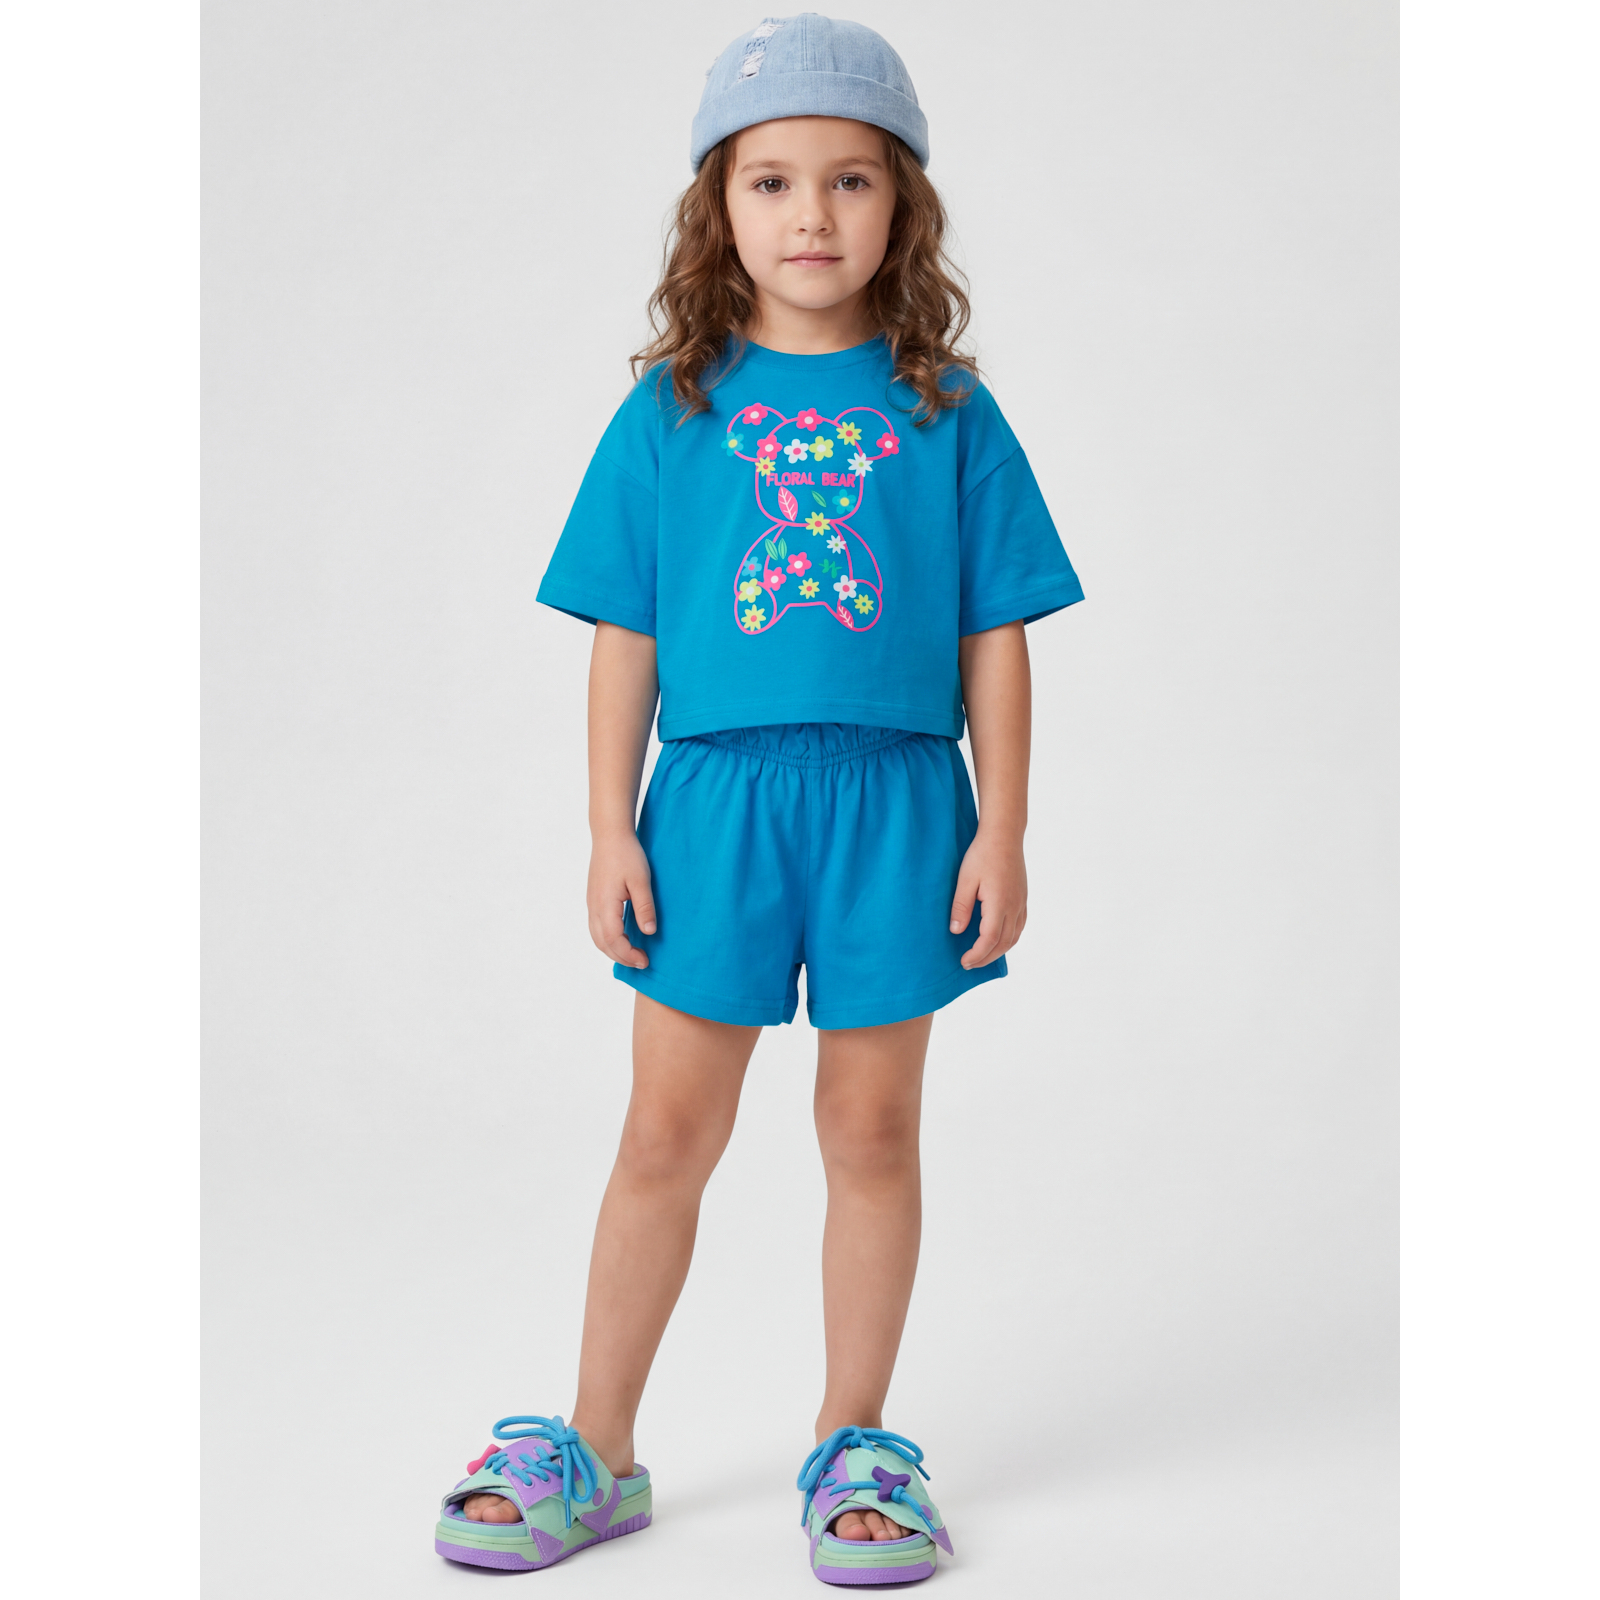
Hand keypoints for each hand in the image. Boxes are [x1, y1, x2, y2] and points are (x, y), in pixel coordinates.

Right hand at [587, 829, 655, 968]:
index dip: (628, 954)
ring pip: (596, 937)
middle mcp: (593, 907)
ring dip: (613, 950)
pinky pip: (596, 927)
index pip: (613, 940)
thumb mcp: (641, 880)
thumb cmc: (627, 855)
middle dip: (621, 957)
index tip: (645, 960)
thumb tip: (648, 932)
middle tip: (642, 962)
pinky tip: (622, 938)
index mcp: (605, 904)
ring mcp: (591, 903)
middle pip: (602, 943)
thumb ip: (644, 907)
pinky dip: (607, 939)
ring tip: (632, 954)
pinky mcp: (593, 899)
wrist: (610, 835)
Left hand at [949, 827, 1026, 967]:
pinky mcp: (1023, 898)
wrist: (1004, 836)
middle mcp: (1014, 907)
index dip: (977, 954)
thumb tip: (956, 931)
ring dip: (999, 951)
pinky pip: (1019, 927)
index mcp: (1000, 903)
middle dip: (986, 958)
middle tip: (969, 964)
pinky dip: (1008, 939)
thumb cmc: (982, 855)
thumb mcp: (965, 880)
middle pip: (1004, 943)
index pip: (990, 939)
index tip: (964, 961)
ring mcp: (1021, 903)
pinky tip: (997, 940)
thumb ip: (961, 907)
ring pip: (1014, 937)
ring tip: (981, 956)